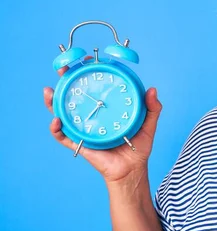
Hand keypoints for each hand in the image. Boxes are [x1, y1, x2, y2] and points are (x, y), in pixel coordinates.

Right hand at [44, 62, 162, 183]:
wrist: (132, 170)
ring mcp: (82, 129)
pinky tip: (56, 120)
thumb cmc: (138, 147)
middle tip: (62, 70)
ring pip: (61, 113)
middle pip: (73, 96)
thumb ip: (152, 108)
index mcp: (105, 108)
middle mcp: (91, 116)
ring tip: (49, 92)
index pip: (93, 87)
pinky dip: (56, 128)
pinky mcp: (79, 143)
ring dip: (52, 102)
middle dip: (63, 82)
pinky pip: (63, 136)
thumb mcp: (148, 124)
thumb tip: (152, 89)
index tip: (86, 61)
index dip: (87, 74)